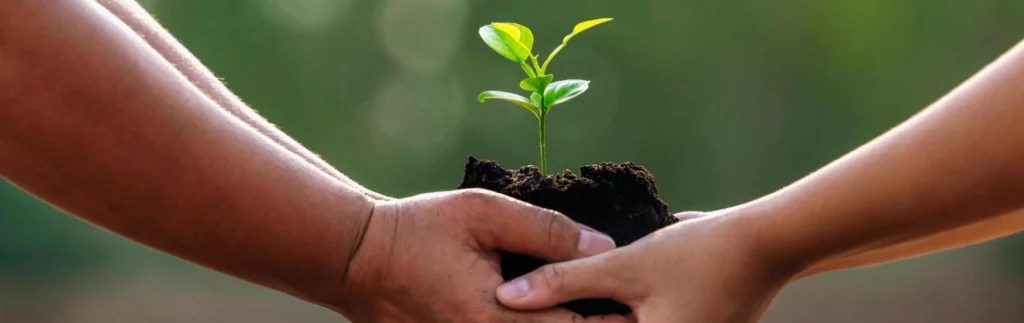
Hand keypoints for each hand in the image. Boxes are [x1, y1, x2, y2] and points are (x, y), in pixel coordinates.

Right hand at [335, 189, 628, 322]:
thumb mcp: (483, 213)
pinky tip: (546, 313)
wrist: (356, 258)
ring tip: (588, 311)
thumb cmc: (419, 229)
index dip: (610, 319)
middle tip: (624, 310)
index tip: (637, 304)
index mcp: (493, 317)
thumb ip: (546, 230)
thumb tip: (603, 246)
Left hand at [497, 211, 794, 322]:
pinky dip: (606, 312)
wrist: (764, 245)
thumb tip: (507, 297)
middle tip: (521, 297)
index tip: (508, 312)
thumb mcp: (624, 266)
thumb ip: (564, 282)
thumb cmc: (700, 257)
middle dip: (563, 316)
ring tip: (546, 288)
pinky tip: (587, 288)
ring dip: (582, 313)